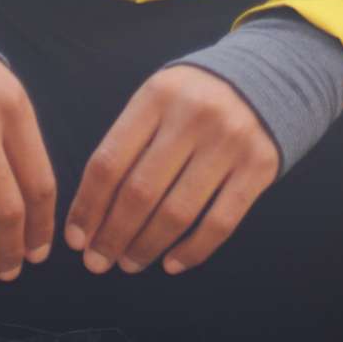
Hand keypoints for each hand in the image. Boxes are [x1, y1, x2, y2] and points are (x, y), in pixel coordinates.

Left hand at [64, 65, 279, 275]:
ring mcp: (229, 143)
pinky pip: (220, 222)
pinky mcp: (259, 167)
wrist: (266, 78)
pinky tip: (171, 264)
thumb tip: (91, 210)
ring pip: (177, 212)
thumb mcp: (158, 99)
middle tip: (97, 262)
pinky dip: (192, 251)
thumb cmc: (194, 99)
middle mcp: (194, 117)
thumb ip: (128, 141)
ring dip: (147, 247)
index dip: (88, 206)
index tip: (76, 239)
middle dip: (112, 235)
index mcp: (157, 96)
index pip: (110, 162)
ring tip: (129, 264)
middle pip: (140, 192)